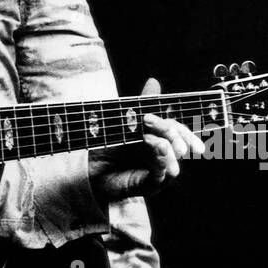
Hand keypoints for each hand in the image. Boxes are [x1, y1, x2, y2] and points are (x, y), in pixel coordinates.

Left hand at [87, 77, 203, 208]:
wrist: (89, 170)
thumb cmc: (109, 145)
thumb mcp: (125, 121)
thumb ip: (142, 104)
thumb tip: (154, 81)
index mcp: (159, 138)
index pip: (178, 131)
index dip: (176, 126)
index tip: (152, 119)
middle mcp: (162, 156)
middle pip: (179, 145)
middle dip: (174, 136)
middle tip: (157, 127)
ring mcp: (157, 172)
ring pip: (174, 162)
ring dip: (168, 151)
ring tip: (156, 143)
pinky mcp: (149, 186)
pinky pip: (161, 177)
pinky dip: (161, 166)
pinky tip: (156, 157)